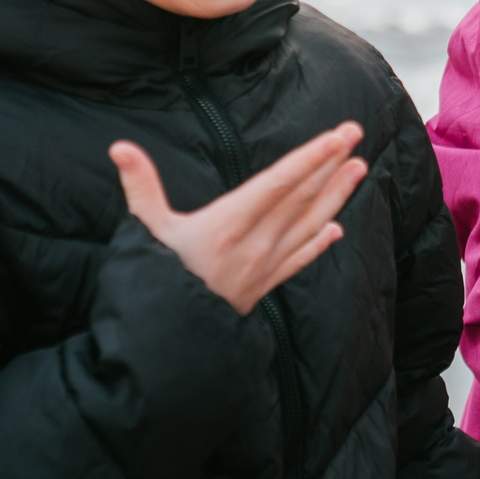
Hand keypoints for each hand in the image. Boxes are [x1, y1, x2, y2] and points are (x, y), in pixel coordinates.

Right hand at [110, 124, 364, 312]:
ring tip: (360, 167)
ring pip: (308, 224)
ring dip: (335, 195)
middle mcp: (254, 244)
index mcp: (227, 225)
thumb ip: (140, 186)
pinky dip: (318, 242)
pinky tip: (336, 229)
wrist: (165, 345)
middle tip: (355, 133)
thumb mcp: (144, 232)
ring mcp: (263, 267)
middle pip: (300, 198)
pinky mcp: (262, 287)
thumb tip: (119, 147)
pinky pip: (298, 260)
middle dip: (330, 164)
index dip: (309, 159)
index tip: (336, 137)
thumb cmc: (152, 283)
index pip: (277, 184)